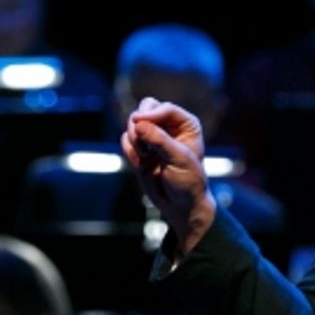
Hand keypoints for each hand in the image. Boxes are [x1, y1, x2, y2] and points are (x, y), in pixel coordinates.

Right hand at [120, 97, 216, 252]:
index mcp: (186, 124)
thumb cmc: (189, 182)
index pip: (165, 109)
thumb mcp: (179, 160)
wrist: (180, 205)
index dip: (151, 114)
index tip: (138, 122)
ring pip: (133, 124)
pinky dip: (129, 151)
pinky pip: (126, 140)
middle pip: (146, 108)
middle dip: (139, 123)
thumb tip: (138, 124)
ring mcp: (153, 137)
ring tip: (145, 157)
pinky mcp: (140, 149)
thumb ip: (159, 140)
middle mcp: (169, 127)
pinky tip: (140, 164)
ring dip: (134, 139)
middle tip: (140, 141)